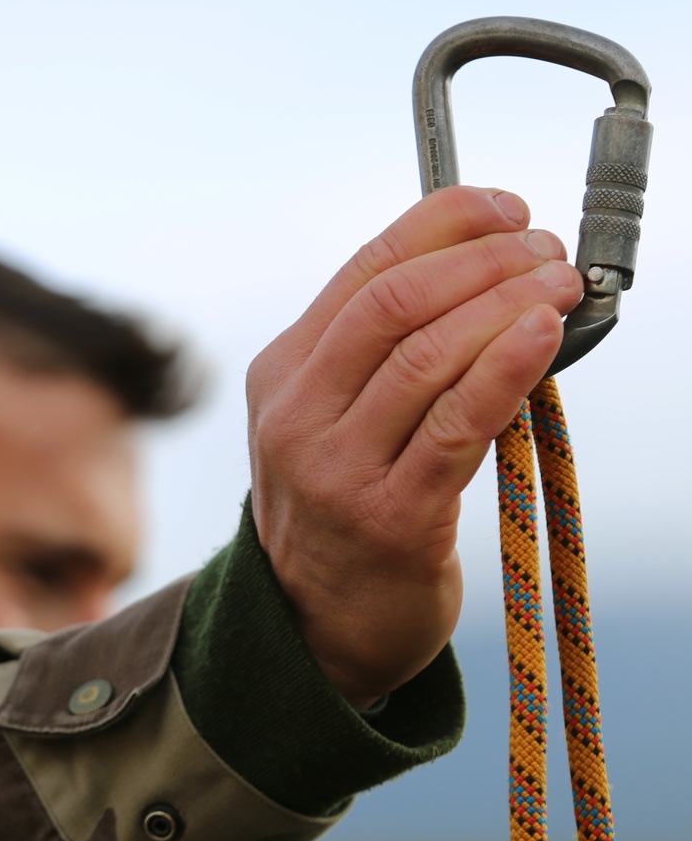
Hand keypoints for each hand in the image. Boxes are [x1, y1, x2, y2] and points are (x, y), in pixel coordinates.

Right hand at [247, 186, 582, 704]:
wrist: (316, 632)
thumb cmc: (343, 516)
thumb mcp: (328, 424)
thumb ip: (375, 359)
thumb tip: (480, 276)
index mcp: (280, 376)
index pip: (364, 271)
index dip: (444, 224)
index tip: (507, 208)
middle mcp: (298, 416)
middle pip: (395, 303)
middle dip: (484, 259)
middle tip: (548, 249)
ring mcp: (337, 470)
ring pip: (427, 355)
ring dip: (506, 304)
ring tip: (560, 286)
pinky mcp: (391, 519)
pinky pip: (456, 426)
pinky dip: (505, 369)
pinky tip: (544, 335)